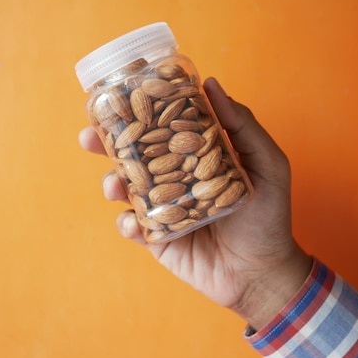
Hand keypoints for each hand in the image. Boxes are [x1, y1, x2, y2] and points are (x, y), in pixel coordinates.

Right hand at [79, 77, 311, 329]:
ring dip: (111, 183)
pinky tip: (134, 223)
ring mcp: (162, 208)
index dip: (139, 112)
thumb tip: (211, 84)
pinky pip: (132, 227)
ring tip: (114, 185)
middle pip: (133, 155)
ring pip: (125, 189)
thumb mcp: (266, 164)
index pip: (162, 127)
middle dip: (106, 144)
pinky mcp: (156, 238)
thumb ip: (243, 125)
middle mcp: (173, 178)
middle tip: (88, 136)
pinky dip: (126, 224)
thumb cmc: (269, 216)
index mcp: (194, 156)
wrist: (263, 273)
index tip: (118, 94)